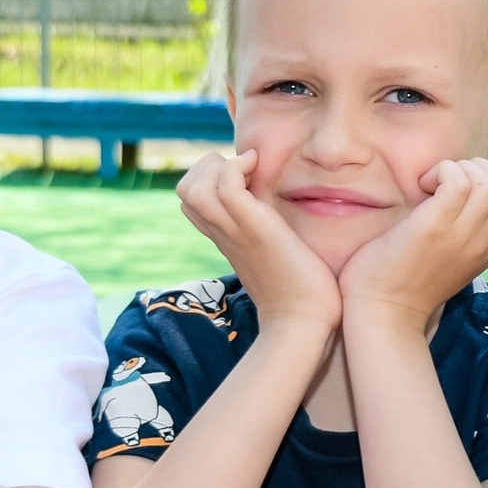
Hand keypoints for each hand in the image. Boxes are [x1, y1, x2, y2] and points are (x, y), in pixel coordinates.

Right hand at [177, 150, 340, 334]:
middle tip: (246, 171)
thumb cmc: (300, 292)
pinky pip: (225, 186)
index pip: (191, 201)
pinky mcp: (252, 228)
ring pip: (193, 187)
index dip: (211, 178)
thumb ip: (268, 236)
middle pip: (184, 190)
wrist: (303, 321)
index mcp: (226, 237)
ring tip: (250, 169)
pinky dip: (237, 167)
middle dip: (209, 167)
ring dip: (219, 165)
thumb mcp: (275, 255)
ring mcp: (233, 231)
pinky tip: (259, 169)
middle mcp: (223, 233)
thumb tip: (285, 223)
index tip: (246, 176)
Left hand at [339, 158, 487, 330]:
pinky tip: (422, 188)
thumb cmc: (403, 281)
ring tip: (431, 187)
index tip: (454, 190)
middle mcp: (485, 241)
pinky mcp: (437, 225)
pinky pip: (457, 179)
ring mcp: (465, 234)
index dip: (486, 179)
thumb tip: (455, 192)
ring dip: (457, 169)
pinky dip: (440, 171)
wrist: (384, 313)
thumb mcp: (448, 257)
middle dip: (476, 169)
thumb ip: (463, 232)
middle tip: (443, 184)